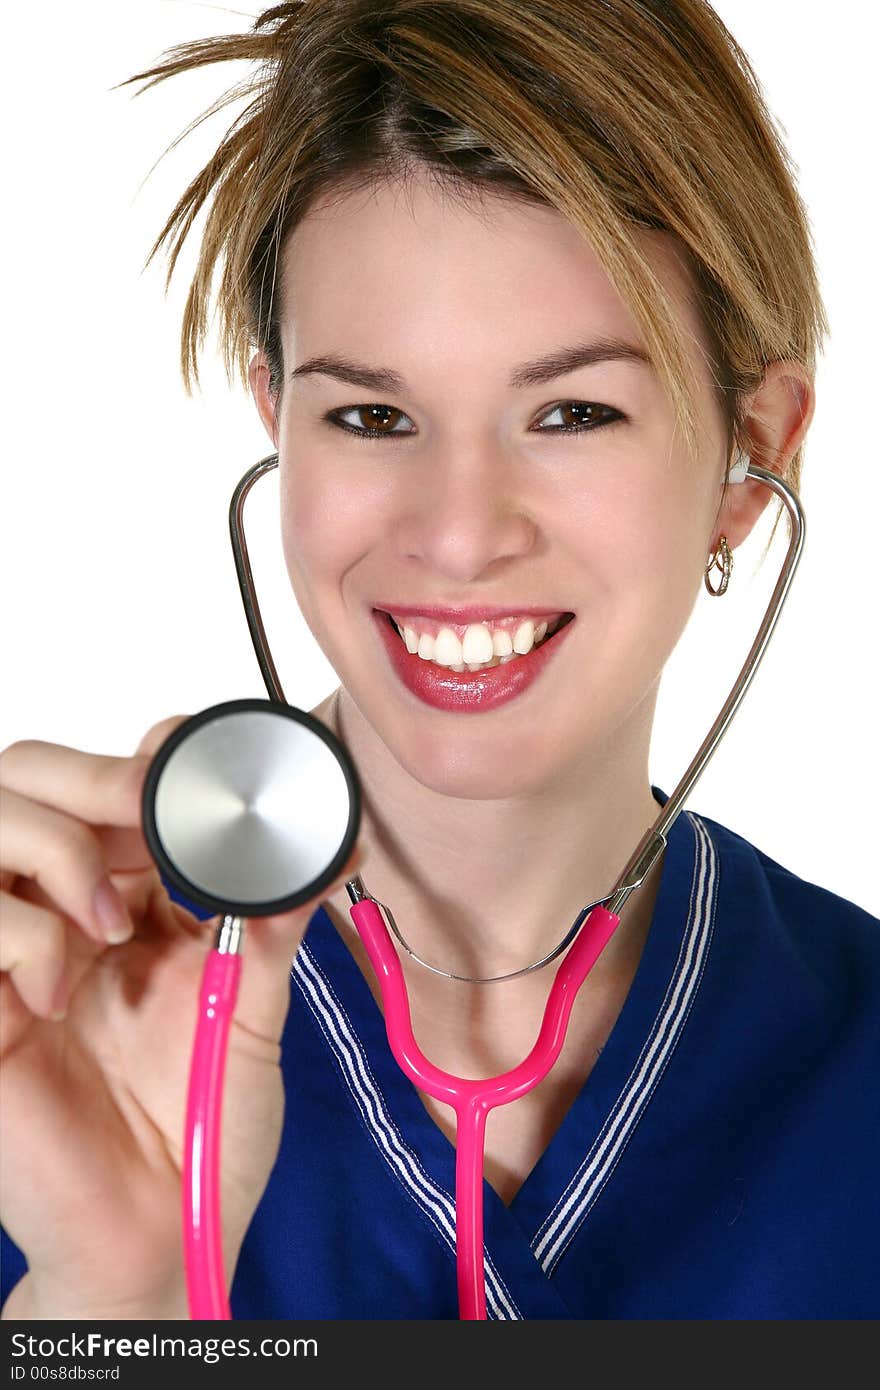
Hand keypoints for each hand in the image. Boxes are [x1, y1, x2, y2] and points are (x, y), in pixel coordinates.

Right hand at [0, 715, 361, 1319]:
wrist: (163, 1235)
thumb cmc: (201, 1127)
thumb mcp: (250, 1008)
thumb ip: (273, 922)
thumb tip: (333, 845)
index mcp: (128, 899)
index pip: (106, 783)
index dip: (140, 759)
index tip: (188, 761)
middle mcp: (61, 910)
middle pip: (29, 777)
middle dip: (93, 780)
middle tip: (147, 816)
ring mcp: (10, 954)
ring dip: (58, 849)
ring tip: (111, 922)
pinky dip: (23, 936)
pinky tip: (59, 994)